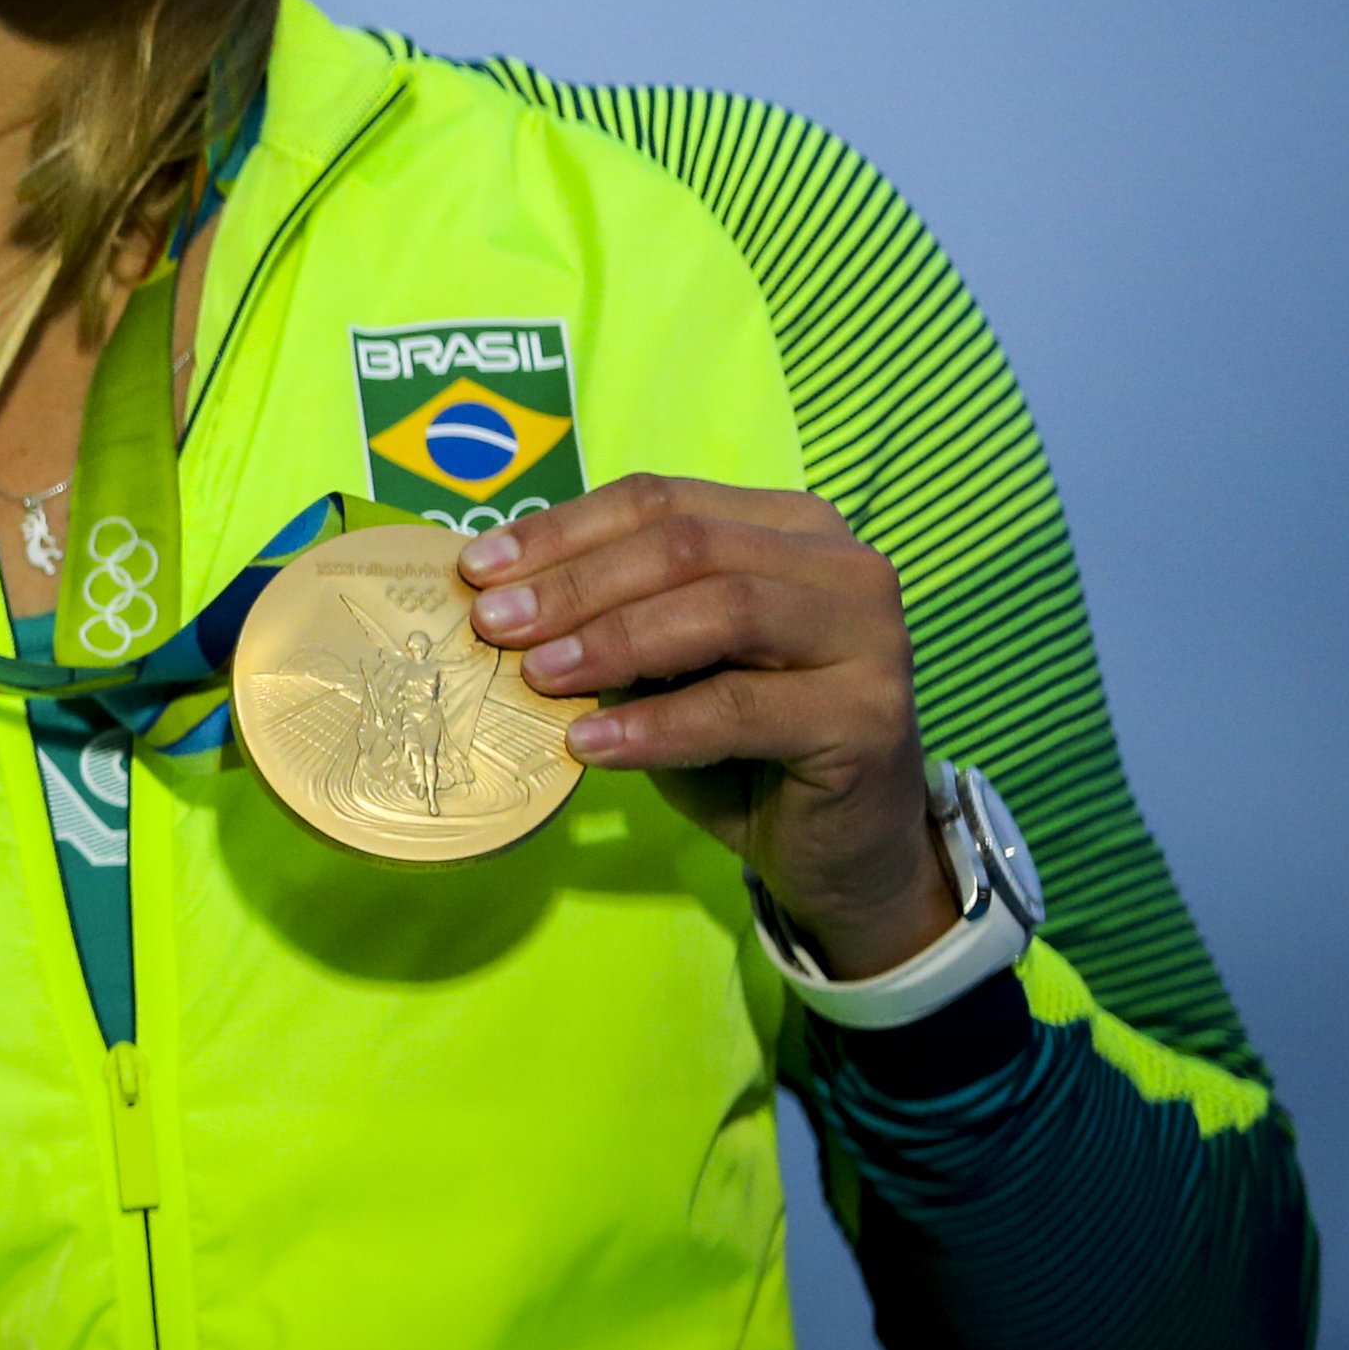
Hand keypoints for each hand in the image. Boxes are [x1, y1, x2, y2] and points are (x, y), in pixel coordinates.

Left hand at [460, 476, 955, 977]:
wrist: (840, 848)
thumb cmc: (742, 744)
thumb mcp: (669, 665)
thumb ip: (615, 616)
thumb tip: (501, 594)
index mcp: (790, 526)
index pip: (662, 501)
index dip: (563, 529)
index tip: (478, 567)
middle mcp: (842, 565)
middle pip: (687, 546)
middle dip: (576, 583)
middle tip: (493, 624)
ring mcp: (869, 635)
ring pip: (722, 610)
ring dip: (613, 640)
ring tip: (538, 675)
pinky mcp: (870, 715)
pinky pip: (742, 706)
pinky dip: (655, 724)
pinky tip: (591, 744)